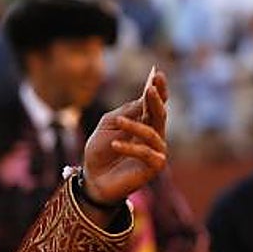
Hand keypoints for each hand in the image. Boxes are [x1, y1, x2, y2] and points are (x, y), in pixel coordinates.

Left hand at [81, 66, 168, 205]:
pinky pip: (146, 153)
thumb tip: (145, 97)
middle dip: (156, 100)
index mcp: (143, 122)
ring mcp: (156, 151)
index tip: (158, 74)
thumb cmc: (100, 150)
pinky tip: (115, 145)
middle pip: (160, 115)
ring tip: (118, 121)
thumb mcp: (108, 125)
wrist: (93, 177)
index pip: (154, 104)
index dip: (158, 90)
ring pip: (152, 134)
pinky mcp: (154, 167)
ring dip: (134, 126)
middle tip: (151, 88)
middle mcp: (153, 135)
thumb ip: (126, 112)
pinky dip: (129, 148)